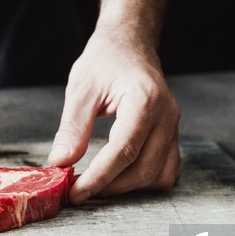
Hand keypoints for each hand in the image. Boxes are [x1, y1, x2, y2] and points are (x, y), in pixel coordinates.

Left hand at [48, 24, 179, 203]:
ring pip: (159, 175)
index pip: (124, 151)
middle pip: (143, 169)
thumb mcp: (81, 88)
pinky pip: (167, 169)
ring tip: (98, 186)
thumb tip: (61, 162)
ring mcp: (173, 126)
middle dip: (110, 187)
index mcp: (145, 101)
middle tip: (80, 191)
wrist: (129, 43)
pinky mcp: (172, 134)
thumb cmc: (106, 59)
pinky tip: (121, 178)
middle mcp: (166, 116)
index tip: (76, 192)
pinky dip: (145, 181)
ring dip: (128, 189)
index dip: (99, 177)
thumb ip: (73, 127)